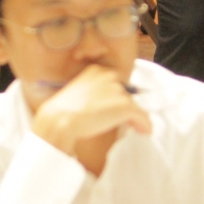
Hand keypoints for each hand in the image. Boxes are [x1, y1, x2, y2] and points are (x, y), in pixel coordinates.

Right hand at [30, 64, 150, 157]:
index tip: (112, 108)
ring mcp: (117, 91)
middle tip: (118, 121)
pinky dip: (144, 124)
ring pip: (132, 105)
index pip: (113, 82)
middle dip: (122, 107)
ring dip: (133, 117)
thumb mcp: (72, 97)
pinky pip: (141, 116)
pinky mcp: (125, 106)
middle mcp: (108, 77)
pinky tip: (144, 132)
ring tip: (134, 128)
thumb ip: (87, 96)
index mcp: (95, 71)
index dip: (114, 97)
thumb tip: (97, 108)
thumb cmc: (60, 113)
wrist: (59, 120)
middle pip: (123, 93)